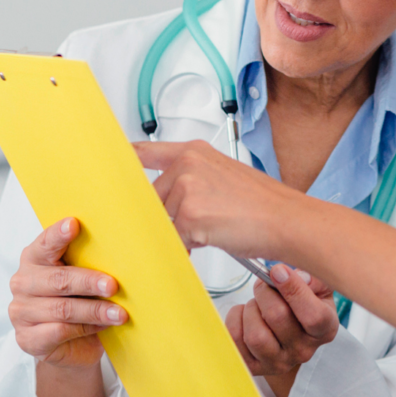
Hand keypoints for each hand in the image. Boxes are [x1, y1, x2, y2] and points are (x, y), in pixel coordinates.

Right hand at [7, 218, 126, 368]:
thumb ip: (91, 260)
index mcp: (34, 258)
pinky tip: (104, 326)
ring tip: (120, 313)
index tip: (74, 224)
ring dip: (95, 310)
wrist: (71, 344)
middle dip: (89, 282)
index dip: (59, 234)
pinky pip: (60, 331)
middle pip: (58, 280)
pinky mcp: (27, 339)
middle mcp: (22, 282)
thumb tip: (126, 246)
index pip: (45, 243)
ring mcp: (21, 312)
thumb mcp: (85, 276)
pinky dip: (86, 328)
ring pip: (63, 309)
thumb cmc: (81, 299)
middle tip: (113, 285)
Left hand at [135, 140, 293, 256]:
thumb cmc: (263, 204)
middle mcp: (188, 163)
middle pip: (151, 197)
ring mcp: (187, 187)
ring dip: (182, 231)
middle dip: (167, 215)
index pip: (143, 151)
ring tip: (215, 226)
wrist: (288, 220)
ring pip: (163, 220)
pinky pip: (175, 239)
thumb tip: (166, 198)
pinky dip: (189, 245)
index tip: (108, 167)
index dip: (124, 161)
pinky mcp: (190, 214)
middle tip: (199, 220)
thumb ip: (191, 179)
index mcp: (195, 151)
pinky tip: (212, 238)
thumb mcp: (224, 176)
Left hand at [225, 264, 338, 382]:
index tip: (278, 271)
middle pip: (277, 317)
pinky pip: (235, 340)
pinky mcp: (254, 366)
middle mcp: (304, 351)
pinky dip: (235, 319)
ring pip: (255, 335)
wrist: (288, 333)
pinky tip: (245, 315)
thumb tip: (286, 276)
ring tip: (257, 304)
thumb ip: (309, 278)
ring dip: (251, 309)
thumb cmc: (303, 306)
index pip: (314, 316)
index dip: (294, 290)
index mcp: (324, 330)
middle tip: (264, 285)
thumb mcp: (317, 288)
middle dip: (265, 292)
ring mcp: (278, 363)